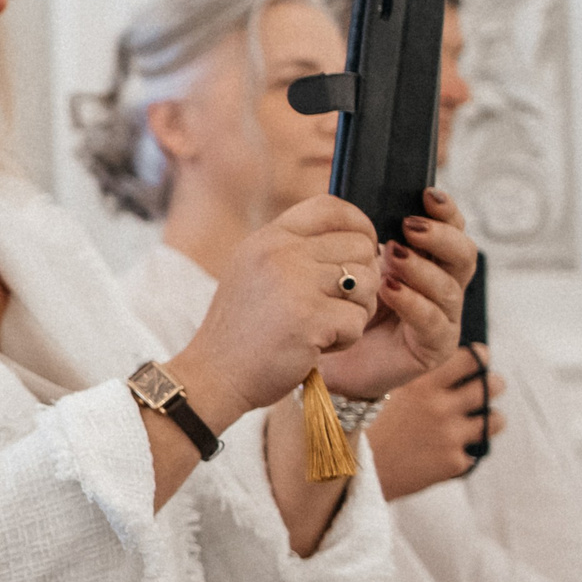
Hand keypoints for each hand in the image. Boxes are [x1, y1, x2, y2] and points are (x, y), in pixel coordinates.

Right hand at [172, 193, 381, 428]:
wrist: (214, 374)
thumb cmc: (242, 329)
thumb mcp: (254, 272)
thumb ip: (293, 250)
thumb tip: (354, 238)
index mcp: (268, 239)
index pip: (330, 207)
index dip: (359, 225)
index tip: (364, 248)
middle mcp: (280, 253)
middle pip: (359, 247)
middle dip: (361, 281)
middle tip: (336, 305)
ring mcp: (294, 284)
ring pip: (367, 283)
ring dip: (356, 312)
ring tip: (324, 327)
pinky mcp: (309, 318)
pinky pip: (358, 321)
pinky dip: (345, 340)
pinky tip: (316, 347)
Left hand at [317, 190, 478, 400]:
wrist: (327, 351)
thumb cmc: (341, 302)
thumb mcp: (352, 262)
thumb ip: (363, 234)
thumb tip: (355, 197)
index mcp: (428, 259)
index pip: (451, 229)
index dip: (446, 211)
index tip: (426, 194)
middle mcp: (443, 285)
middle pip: (463, 254)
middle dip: (440, 237)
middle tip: (409, 227)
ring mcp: (444, 317)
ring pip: (450, 287)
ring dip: (421, 268)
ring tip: (393, 257)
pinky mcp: (436, 346)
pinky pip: (433, 320)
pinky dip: (412, 301)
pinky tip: (389, 289)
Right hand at [362, 345, 507, 500]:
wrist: (340, 469)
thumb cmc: (351, 424)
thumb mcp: (373, 388)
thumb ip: (402, 374)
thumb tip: (420, 359)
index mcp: (421, 382)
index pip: (471, 358)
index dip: (478, 357)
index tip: (476, 359)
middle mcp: (440, 406)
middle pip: (492, 385)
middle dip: (491, 384)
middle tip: (485, 386)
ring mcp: (449, 436)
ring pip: (495, 420)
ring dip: (488, 418)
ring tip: (476, 420)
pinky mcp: (451, 463)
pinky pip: (472, 452)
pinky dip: (462, 450)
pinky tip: (445, 450)